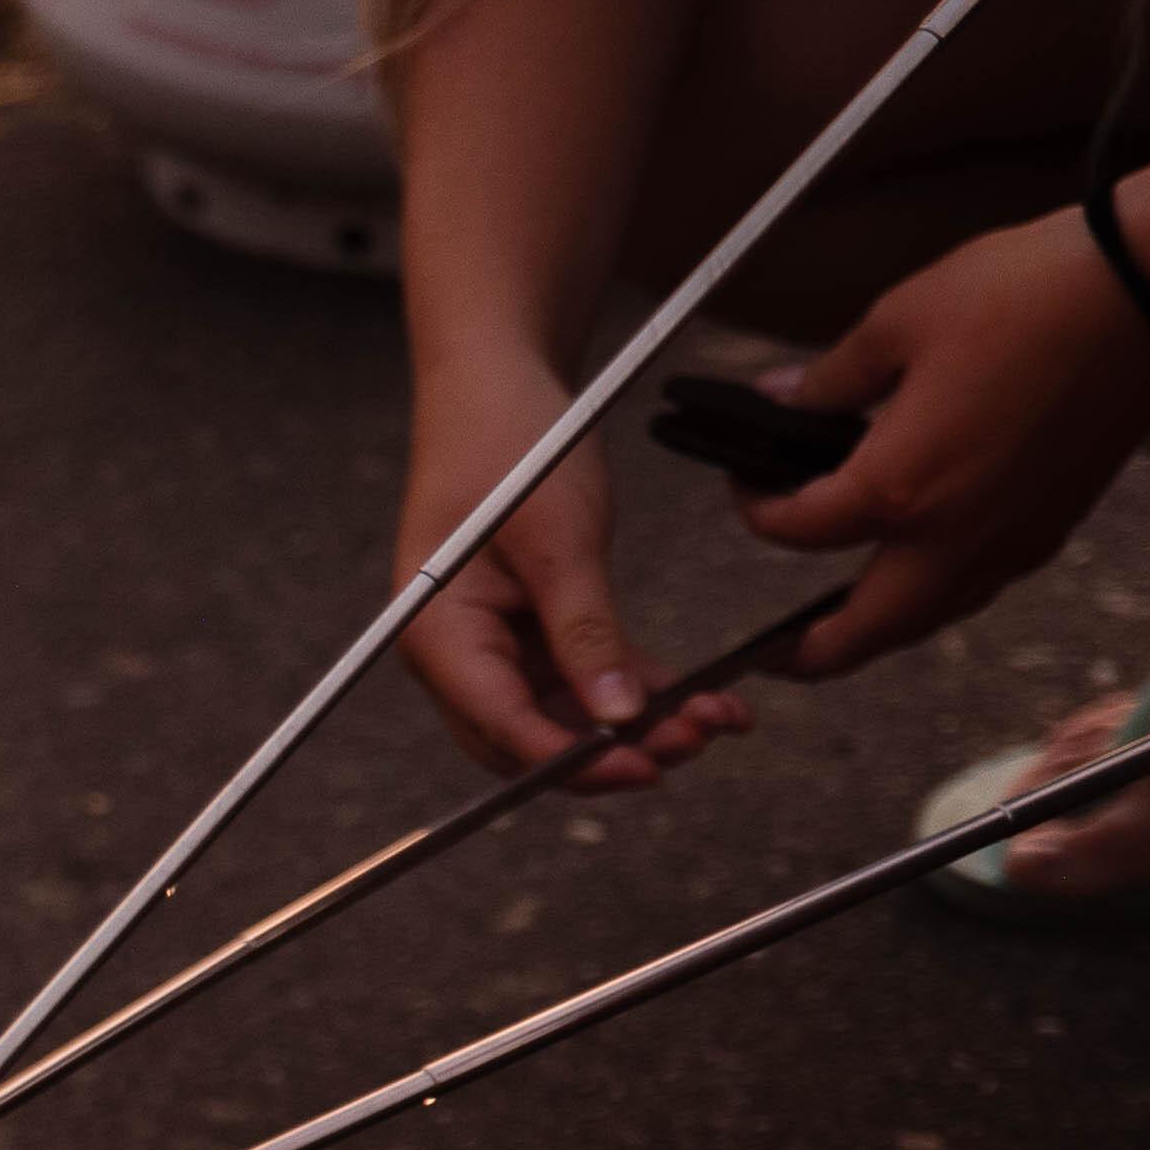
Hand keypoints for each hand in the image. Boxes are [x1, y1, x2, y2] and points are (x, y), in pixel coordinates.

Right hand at [392, 359, 751, 786]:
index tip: (646, 768)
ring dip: (635, 725)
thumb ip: (586, 632)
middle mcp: (458, 651)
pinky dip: (638, 689)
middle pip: (529, 738)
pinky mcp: (530, 625)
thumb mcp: (560, 539)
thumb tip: (617, 719)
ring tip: (712, 719)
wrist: (497, 380)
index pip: (501, 728)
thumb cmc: (512, 446)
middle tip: (692, 744)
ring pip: (564, 716)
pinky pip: (584, 678)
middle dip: (612, 752)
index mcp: (438, 634)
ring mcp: (493, 641)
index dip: (573, 761)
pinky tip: (699, 695)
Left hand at [746, 208, 1149, 674]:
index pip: (799, 532)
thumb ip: (832, 377)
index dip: (759, 512)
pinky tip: (927, 572)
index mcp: (899, 488)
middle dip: (817, 654)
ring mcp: (1012, 540)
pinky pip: (982, 588)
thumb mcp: (900, 321)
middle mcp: (954, 536)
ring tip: (849, 629)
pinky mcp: (1057, 528)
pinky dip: (941, 598)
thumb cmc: (1030, 296)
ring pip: (932, 619)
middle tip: (782, 658)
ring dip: (882, 634)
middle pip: (868, 629)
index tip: (749, 488)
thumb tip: (784, 397)